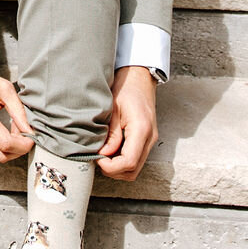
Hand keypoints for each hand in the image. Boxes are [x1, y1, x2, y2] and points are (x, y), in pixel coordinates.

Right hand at [0, 42, 34, 163]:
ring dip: (10, 147)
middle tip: (26, 134)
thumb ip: (19, 111)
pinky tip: (4, 131)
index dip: (23, 144)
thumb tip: (30, 130)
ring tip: (15, 130)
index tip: (32, 136)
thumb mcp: (4, 89)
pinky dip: (0, 145)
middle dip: (19, 149)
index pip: (5, 143)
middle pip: (1, 155)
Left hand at [97, 66, 157, 180]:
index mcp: (142, 129)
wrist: (140, 77)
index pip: (129, 162)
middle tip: (97, 158)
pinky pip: (136, 159)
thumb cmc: (126, 88)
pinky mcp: (147, 140)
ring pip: (135, 169)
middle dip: (113, 170)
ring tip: (102, 155)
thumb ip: (110, 133)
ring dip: (117, 168)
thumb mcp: (113, 108)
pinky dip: (122, 161)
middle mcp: (150, 138)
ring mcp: (150, 140)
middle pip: (133, 171)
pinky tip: (110, 151)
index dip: (110, 166)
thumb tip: (103, 154)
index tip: (97, 157)